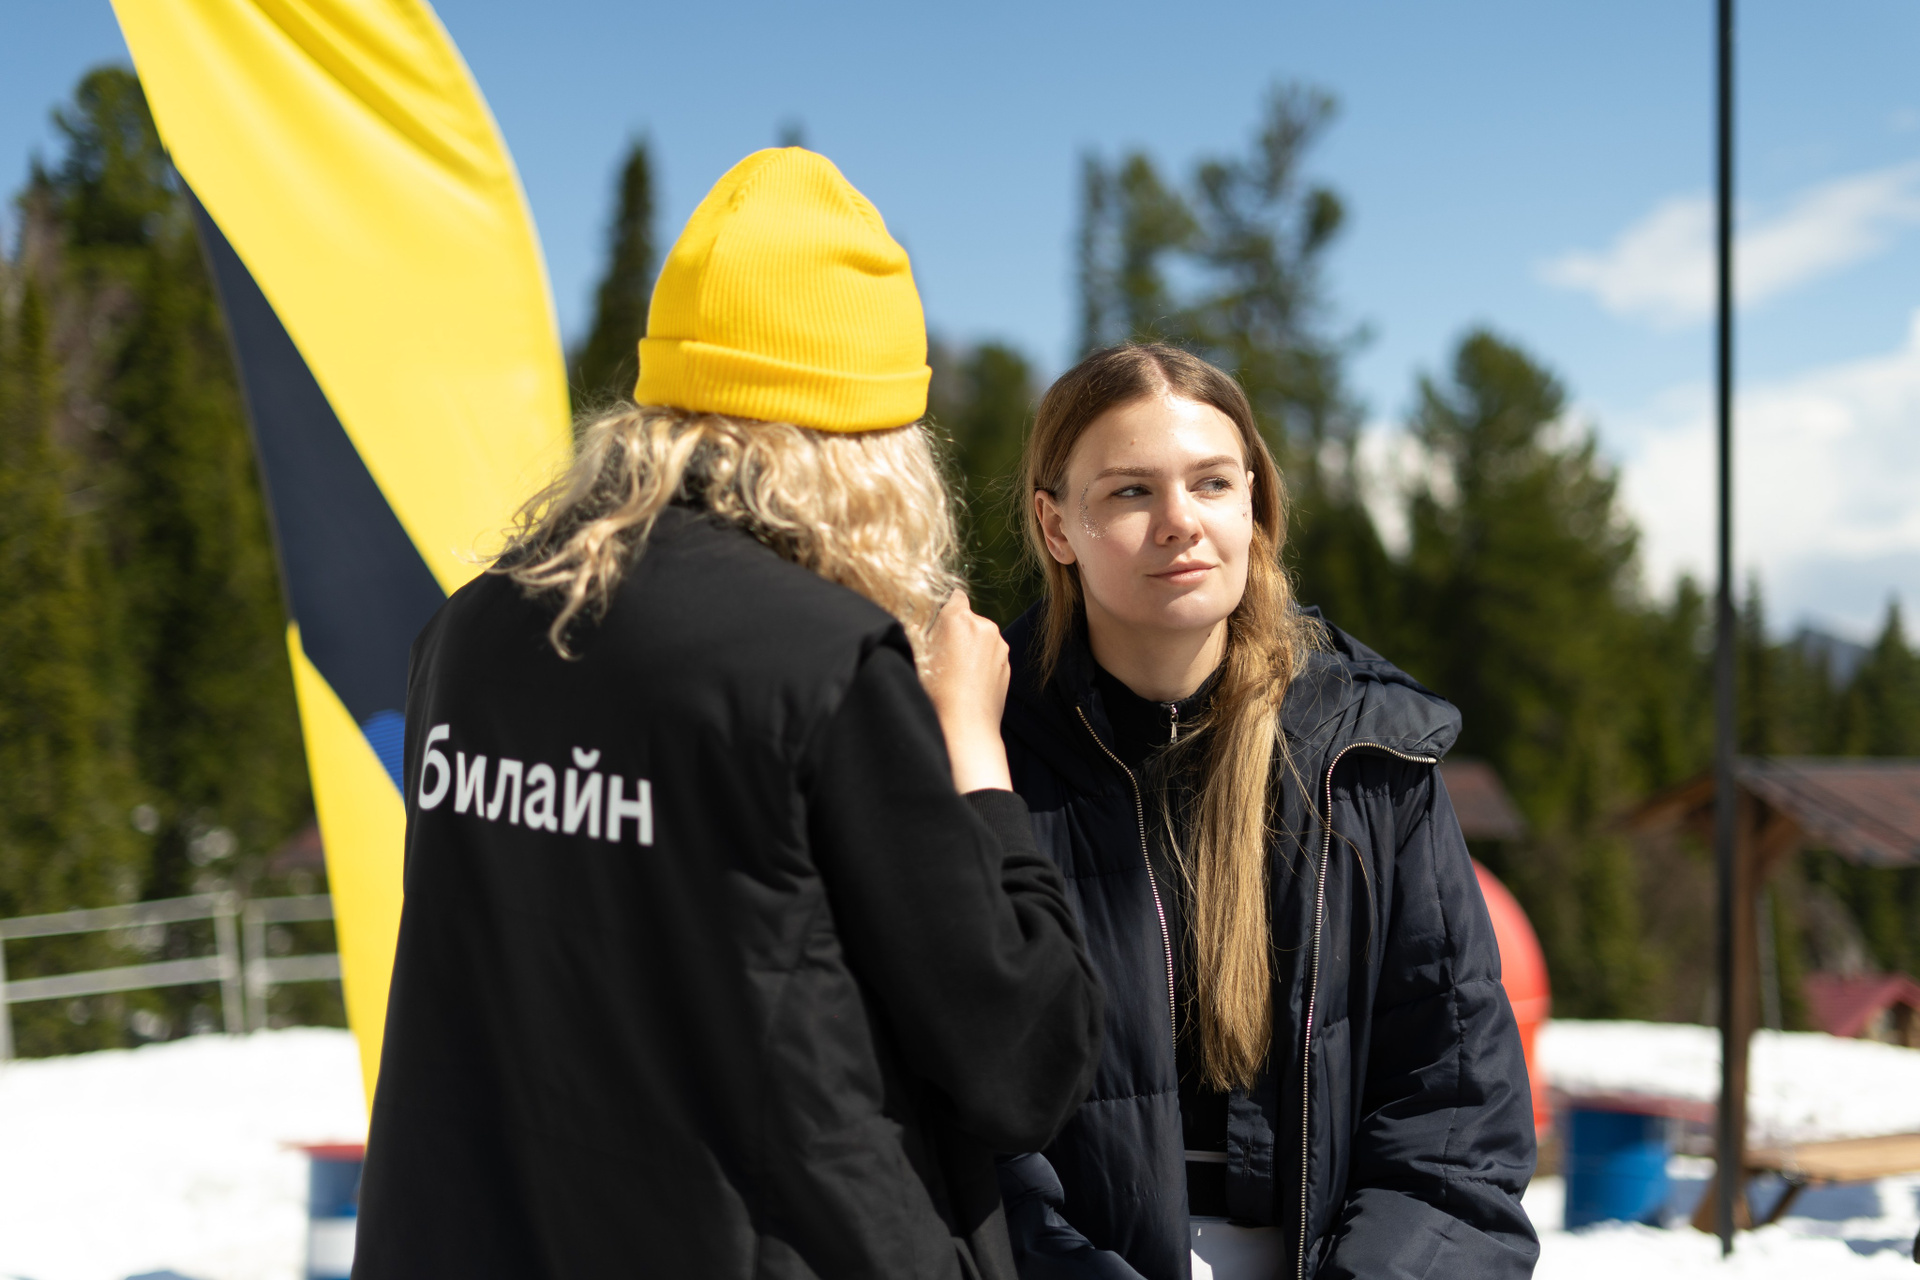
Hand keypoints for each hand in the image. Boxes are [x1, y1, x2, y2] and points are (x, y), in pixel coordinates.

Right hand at [919, 591, 1013, 792]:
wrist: (965, 728)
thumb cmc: (934, 694)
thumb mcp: (916, 656)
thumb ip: (919, 630)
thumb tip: (917, 619)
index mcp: (959, 618)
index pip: (954, 596)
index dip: (944, 608)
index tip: (935, 625)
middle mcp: (985, 626)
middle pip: (968, 618)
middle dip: (956, 631)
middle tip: (940, 656)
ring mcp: (1000, 647)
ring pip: (981, 637)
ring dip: (970, 647)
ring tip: (954, 674)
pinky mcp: (1007, 665)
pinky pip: (991, 655)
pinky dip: (981, 663)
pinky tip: (968, 684)